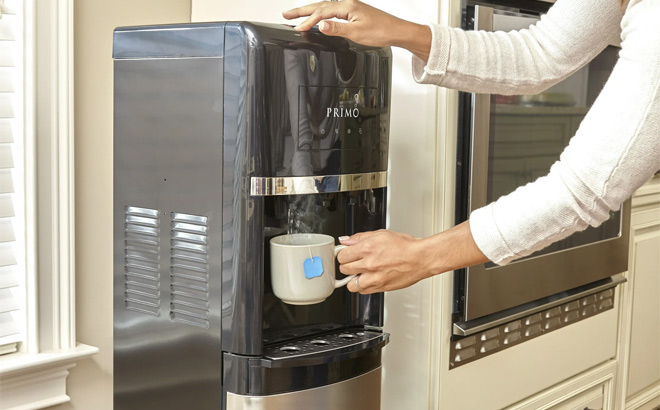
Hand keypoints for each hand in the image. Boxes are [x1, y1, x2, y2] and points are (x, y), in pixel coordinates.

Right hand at [282, 0, 430, 59]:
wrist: (396, 31)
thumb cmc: (381, 31)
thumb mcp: (356, 33)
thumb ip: (337, 29)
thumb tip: (321, 25)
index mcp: (347, 6)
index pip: (321, 13)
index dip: (308, 21)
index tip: (297, 28)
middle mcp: (348, 3)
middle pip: (319, 6)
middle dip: (301, 11)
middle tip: (286, 14)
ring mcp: (350, 7)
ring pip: (324, 8)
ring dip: (309, 12)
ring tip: (296, 16)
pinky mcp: (353, 12)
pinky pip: (332, 11)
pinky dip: (321, 15)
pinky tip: (317, 19)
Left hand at [337, 229, 432, 293]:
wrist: (420, 259)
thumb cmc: (405, 246)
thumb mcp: (381, 234)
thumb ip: (360, 238)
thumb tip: (345, 241)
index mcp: (368, 248)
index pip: (342, 256)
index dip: (343, 254)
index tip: (346, 254)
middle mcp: (369, 264)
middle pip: (344, 269)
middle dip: (347, 265)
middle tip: (354, 262)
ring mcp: (374, 278)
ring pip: (350, 285)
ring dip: (353, 279)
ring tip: (360, 273)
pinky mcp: (380, 288)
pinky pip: (363, 291)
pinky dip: (363, 286)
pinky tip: (369, 279)